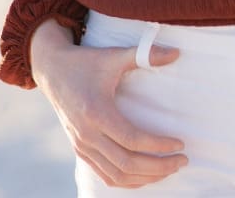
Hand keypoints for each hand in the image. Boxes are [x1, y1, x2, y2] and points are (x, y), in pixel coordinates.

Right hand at [30, 19, 187, 186]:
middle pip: (126, 164)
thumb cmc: (86, 61)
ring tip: (169, 169)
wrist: (53, 70)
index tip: (180, 144)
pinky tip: (146, 175)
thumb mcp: (114, 55)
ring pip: (116, 176)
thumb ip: (145, 54)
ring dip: (145, 177)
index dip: (158, 146)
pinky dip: (128, 181)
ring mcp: (81, 146)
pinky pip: (106, 176)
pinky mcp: (80, 151)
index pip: (132, 140)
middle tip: (182, 161)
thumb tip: (176, 53)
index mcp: (96, 112)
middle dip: (158, 167)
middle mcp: (87, 134)